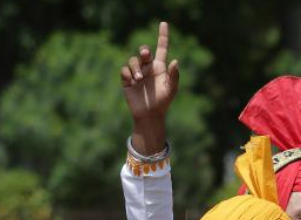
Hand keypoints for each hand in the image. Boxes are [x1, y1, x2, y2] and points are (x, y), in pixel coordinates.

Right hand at [121, 22, 178, 154]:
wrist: (149, 115)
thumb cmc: (163, 103)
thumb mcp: (171, 89)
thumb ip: (174, 75)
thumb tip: (175, 60)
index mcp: (160, 67)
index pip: (161, 48)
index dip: (162, 36)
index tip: (164, 23)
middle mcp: (148, 68)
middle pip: (144, 51)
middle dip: (144, 50)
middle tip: (146, 55)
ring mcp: (137, 73)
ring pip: (133, 60)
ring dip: (135, 67)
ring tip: (139, 79)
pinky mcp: (127, 80)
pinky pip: (124, 70)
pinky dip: (128, 74)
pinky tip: (132, 82)